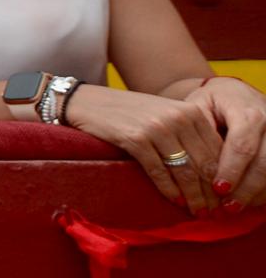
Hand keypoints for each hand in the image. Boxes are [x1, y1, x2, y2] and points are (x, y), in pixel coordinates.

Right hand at [65, 84, 221, 214]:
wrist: (89, 102)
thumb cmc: (130, 112)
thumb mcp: (166, 115)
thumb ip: (190, 134)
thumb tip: (214, 172)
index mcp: (190, 110)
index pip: (217, 150)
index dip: (222, 177)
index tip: (222, 197)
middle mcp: (177, 117)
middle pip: (204, 163)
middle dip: (210, 192)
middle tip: (212, 210)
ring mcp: (156, 128)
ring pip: (185, 171)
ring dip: (193, 196)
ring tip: (196, 211)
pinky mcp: (136, 139)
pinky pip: (159, 171)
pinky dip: (169, 190)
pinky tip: (174, 200)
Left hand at [187, 78, 265, 209]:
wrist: (238, 92)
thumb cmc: (213, 101)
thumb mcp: (199, 105)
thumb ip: (199, 130)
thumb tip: (194, 160)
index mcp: (247, 112)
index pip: (242, 146)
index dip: (231, 170)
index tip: (217, 188)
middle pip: (263, 163)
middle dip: (245, 188)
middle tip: (226, 207)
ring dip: (256, 194)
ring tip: (234, 208)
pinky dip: (264, 191)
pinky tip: (249, 201)